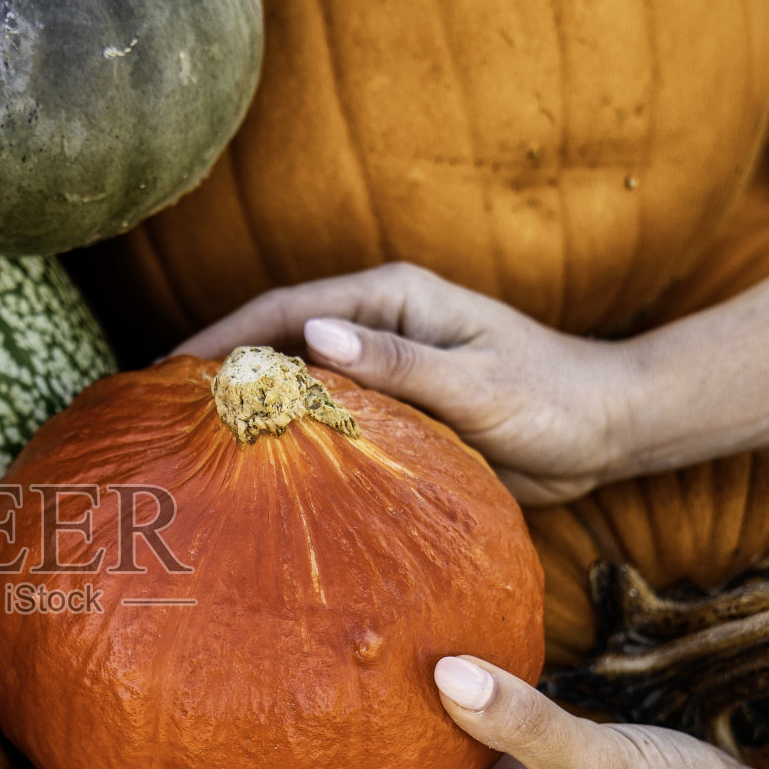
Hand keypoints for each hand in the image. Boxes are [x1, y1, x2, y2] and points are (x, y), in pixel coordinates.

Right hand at [174, 264, 642, 504]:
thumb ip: (398, 362)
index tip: (169, 370)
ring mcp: (382, 366)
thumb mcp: (475, 382)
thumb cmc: (552, 398)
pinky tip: (258, 471)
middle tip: (162, 415)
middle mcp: (378, 324)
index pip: (286, 308)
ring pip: (298, 381)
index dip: (223, 335)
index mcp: (392, 297)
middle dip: (221, 370)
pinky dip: (289, 437)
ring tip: (191, 445)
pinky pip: (327, 419)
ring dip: (251, 406)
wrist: (606, 430)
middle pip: (278, 339)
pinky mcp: (393, 408)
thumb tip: (313, 334)